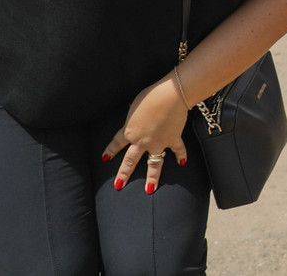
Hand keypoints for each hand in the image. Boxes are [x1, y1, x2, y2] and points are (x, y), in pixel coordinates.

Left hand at [102, 76, 187, 194]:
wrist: (170, 96)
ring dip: (152, 177)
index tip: (105, 159)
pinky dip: (180, 155)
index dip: (110, 151)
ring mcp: (158, 142)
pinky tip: (182, 162)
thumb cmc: (150, 96)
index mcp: (130, 131)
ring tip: (149, 190)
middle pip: (130, 161)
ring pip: (154, 163)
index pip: (117, 144)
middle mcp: (141, 141)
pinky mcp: (173, 139)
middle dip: (124, 174)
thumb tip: (135, 116)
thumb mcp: (135, 105)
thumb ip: (134, 115)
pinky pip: (177, 150)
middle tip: (119, 185)